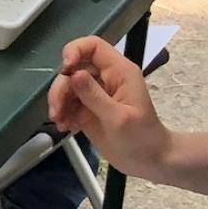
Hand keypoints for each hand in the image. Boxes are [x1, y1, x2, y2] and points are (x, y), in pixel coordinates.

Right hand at [47, 35, 169, 175]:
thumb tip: (73, 74)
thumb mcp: (118, 118)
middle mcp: (106, 79)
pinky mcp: (89, 110)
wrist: (150, 161)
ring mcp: (96, 95)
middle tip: (57, 110)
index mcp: (119, 72)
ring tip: (60, 122)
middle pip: (74, 68)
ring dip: (59, 102)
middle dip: (62, 87)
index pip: (93, 46)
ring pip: (68, 87)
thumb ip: (95, 96)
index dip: (75, 51)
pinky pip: (69, 104)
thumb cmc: (142, 138)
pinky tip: (65, 127)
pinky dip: (63, 114)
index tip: (65, 70)